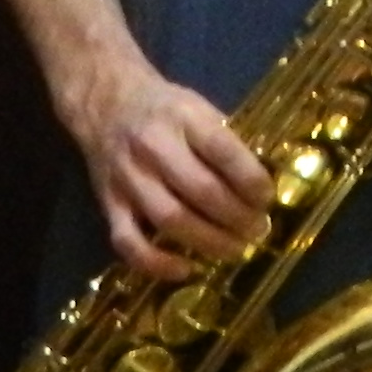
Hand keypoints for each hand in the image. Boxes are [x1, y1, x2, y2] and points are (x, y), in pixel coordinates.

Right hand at [67, 50, 275, 276]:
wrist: (104, 102)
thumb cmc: (164, 108)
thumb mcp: (199, 107)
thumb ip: (225, 140)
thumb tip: (262, 182)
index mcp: (183, 117)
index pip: (223, 150)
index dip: (251, 179)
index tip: (268, 197)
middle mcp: (153, 147)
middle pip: (201, 191)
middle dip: (237, 217)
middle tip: (259, 230)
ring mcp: (128, 178)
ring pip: (169, 219)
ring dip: (209, 241)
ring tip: (236, 250)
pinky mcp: (108, 203)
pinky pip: (128, 242)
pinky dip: (156, 263)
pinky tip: (185, 270)